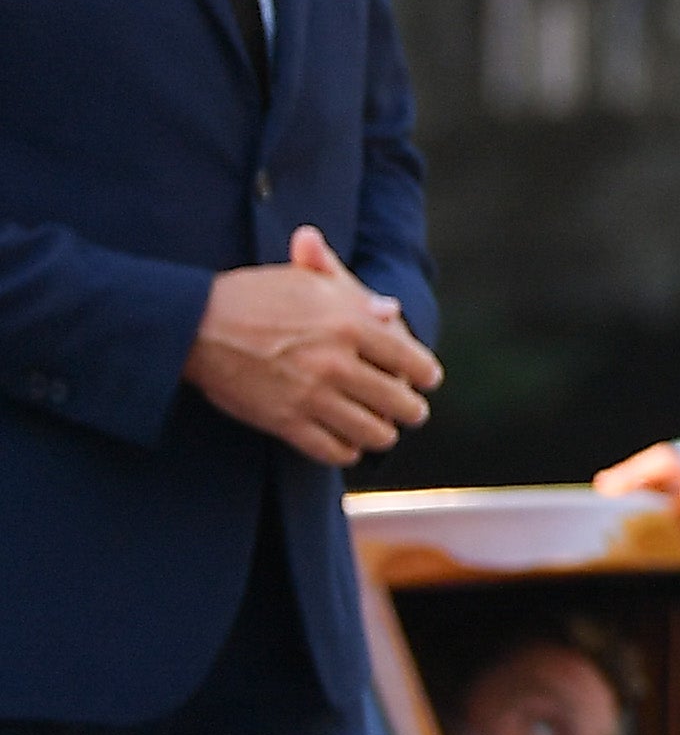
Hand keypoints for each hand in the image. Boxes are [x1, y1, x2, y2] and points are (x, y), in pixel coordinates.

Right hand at [184, 227, 439, 464]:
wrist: (195, 324)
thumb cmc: (254, 295)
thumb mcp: (307, 283)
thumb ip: (353, 296)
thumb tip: (391, 310)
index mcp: (350, 325)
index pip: (410, 359)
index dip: (425, 373)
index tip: (428, 380)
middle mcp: (336, 364)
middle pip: (399, 401)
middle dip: (411, 410)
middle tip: (412, 412)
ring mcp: (311, 396)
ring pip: (373, 432)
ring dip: (383, 434)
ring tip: (384, 431)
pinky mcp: (284, 422)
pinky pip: (333, 450)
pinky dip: (347, 451)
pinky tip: (349, 445)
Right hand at [600, 443, 679, 582]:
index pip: (665, 463)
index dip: (634, 472)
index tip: (606, 488)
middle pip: (667, 461)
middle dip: (633, 470)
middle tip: (603, 486)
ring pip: (674, 468)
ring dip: (644, 476)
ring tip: (617, 490)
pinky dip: (658, 486)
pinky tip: (650, 500)